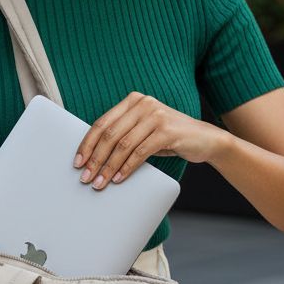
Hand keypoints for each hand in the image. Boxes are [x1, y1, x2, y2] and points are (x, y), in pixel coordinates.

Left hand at [73, 91, 224, 187]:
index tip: (78, 162)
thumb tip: (93, 157)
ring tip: (100, 183)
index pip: (102, 123)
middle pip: (109, 134)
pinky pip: (140, 152)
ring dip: (108, 167)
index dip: (87, 144)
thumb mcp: (143, 131)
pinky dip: (127, 168)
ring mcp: (156, 116)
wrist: (205, 139)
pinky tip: (119, 179)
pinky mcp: (167, 131)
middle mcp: (143, 104)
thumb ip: (123, 134)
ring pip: (123, 145)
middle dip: (95, 159)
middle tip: (86, 177)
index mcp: (133, 101)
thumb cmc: (169, 138)